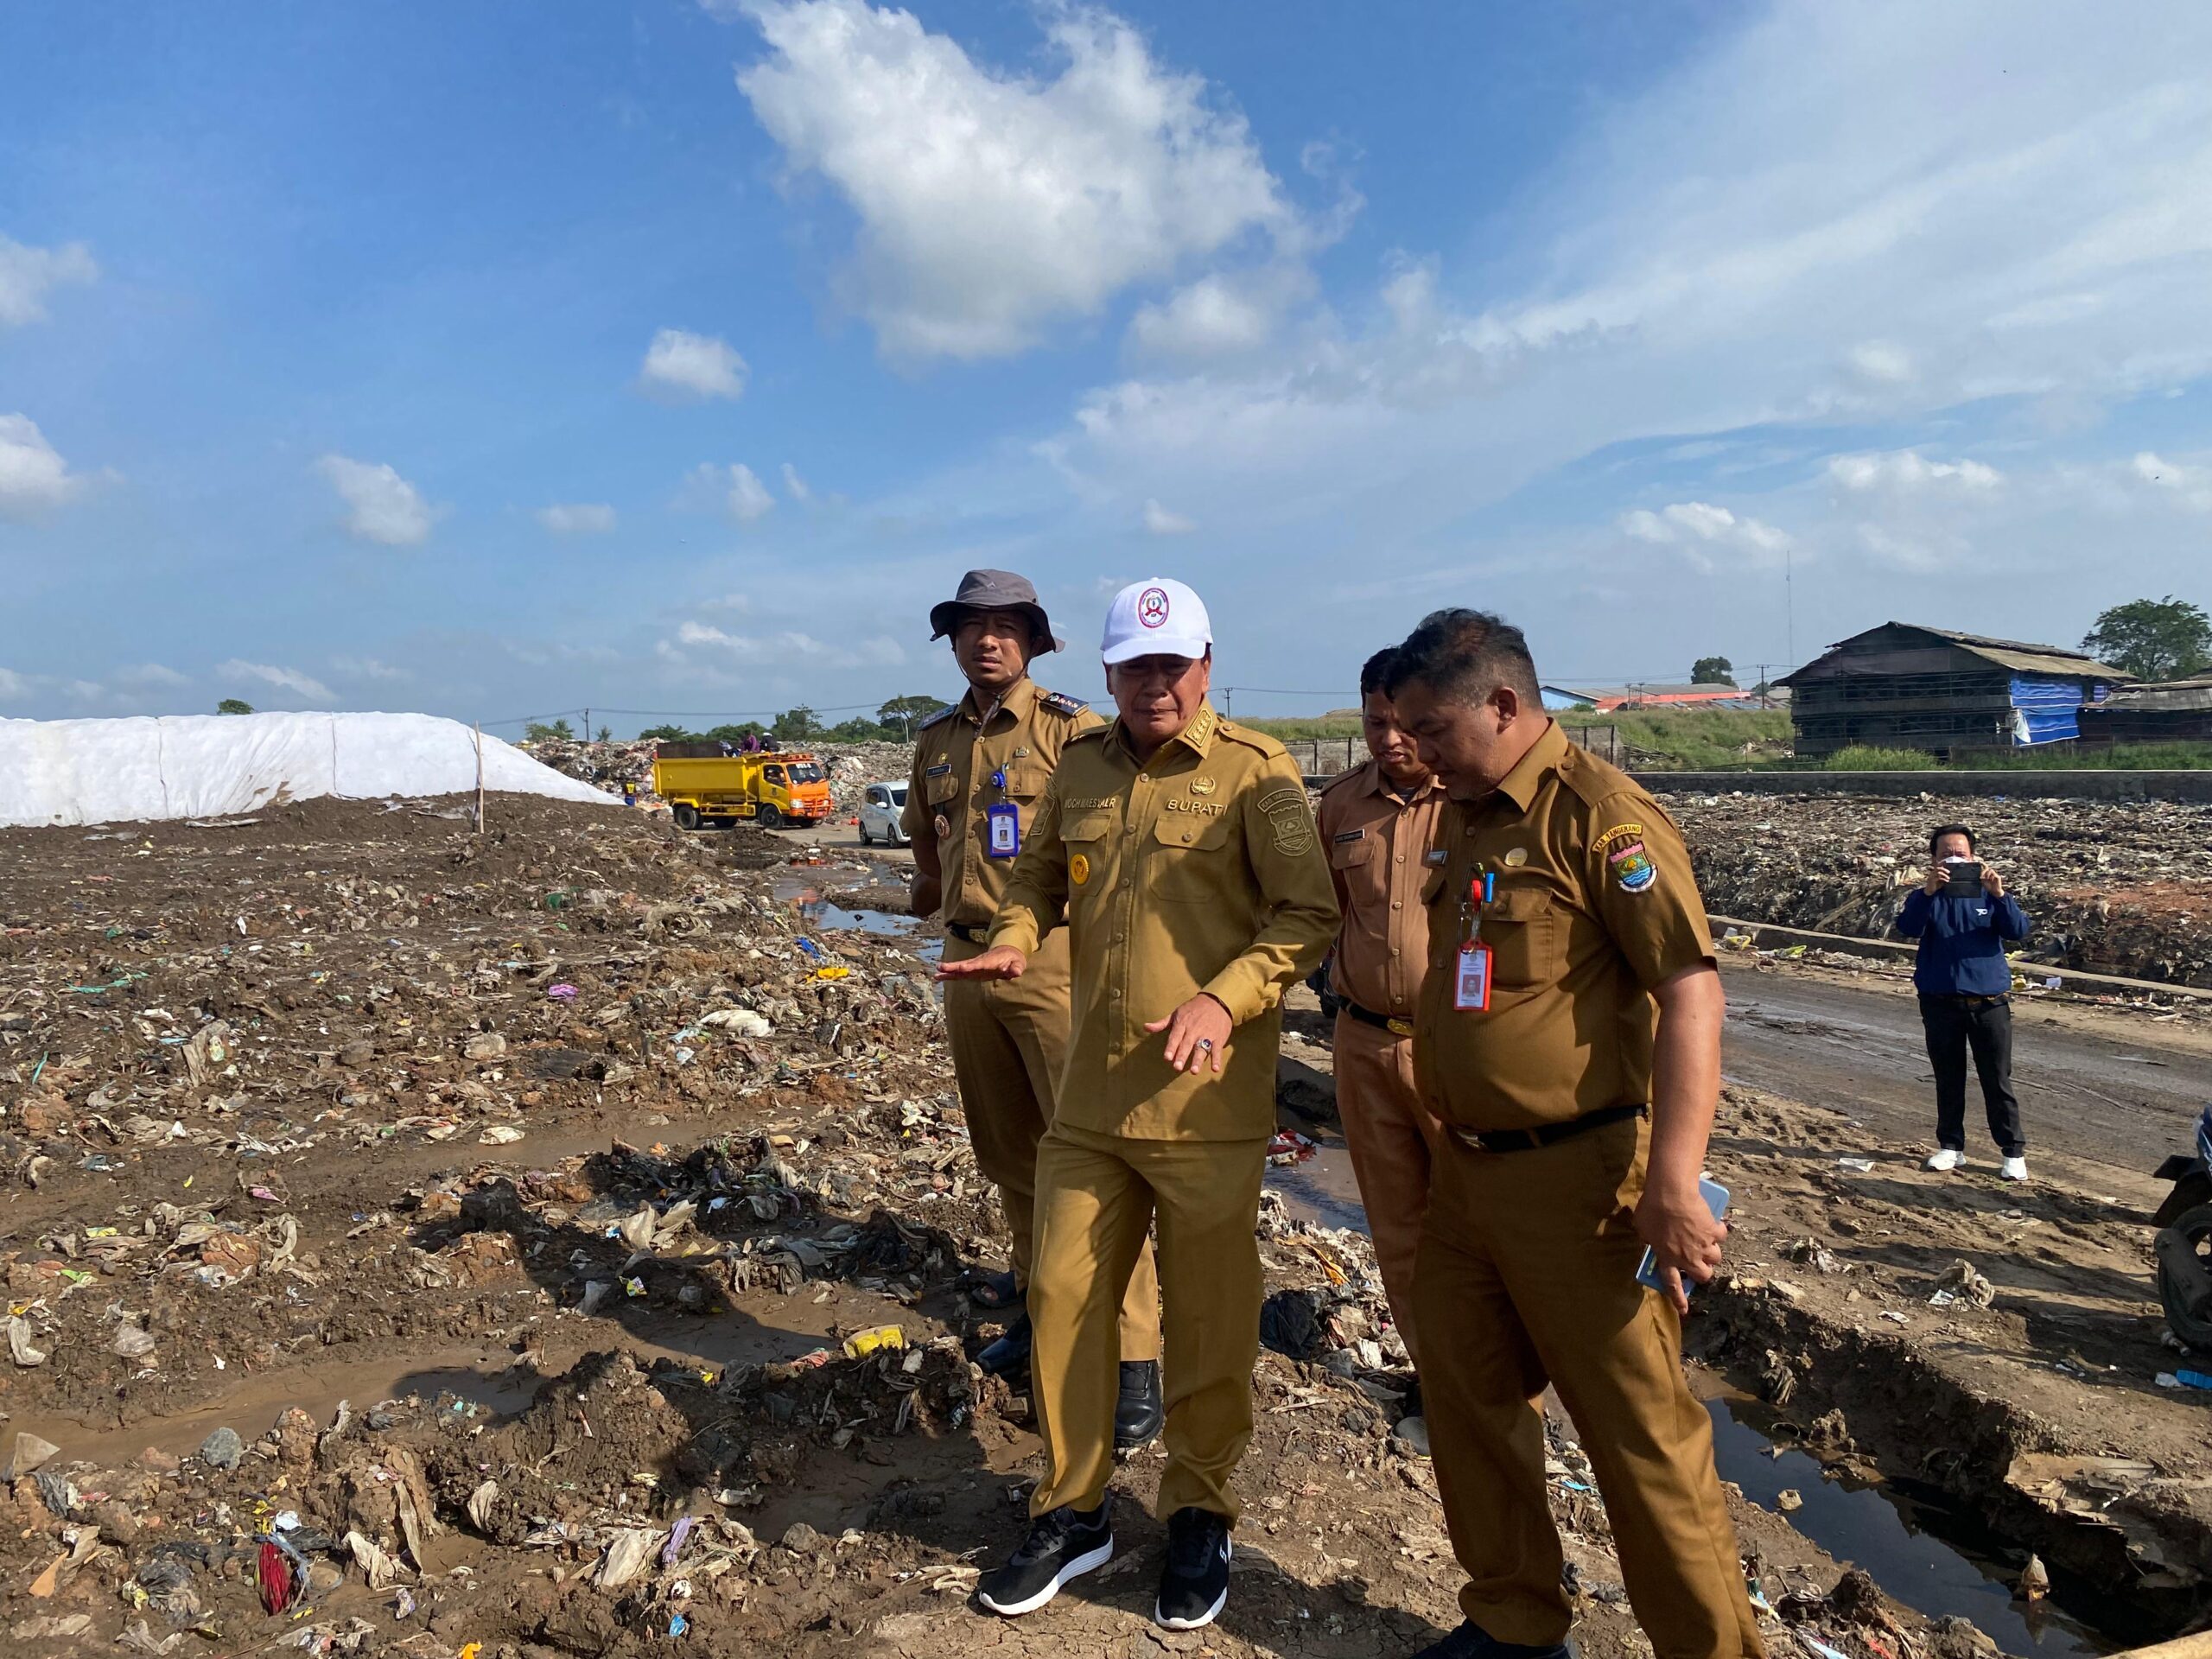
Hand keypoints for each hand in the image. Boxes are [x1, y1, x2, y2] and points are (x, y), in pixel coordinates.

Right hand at [935, 945, 1025, 982]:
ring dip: (948, 972)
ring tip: (936, 974)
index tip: (962, 968)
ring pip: (959, 969)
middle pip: (965, 965)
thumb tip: (1016, 972)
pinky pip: (959, 974)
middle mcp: (979, 963)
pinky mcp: (972, 971)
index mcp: (990, 962)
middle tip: (941, 967)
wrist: (1007, 953)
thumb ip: (1016, 968)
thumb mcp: (1017, 963)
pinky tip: (938, 978)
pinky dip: (950, 976)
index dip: (971, 966)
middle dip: (953, 967)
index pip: (979, 964)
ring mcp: (974, 967)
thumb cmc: (1013, 959)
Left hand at [1144, 994, 1232, 1073]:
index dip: (1171, 1047)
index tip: (1167, 1058)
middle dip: (1182, 1055)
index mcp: (1182, 1023)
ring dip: (1198, 1060)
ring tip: (1194, 1071)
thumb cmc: (1193, 1008)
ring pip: (1202, 1048)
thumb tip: (1145, 1027)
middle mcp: (1194, 1029)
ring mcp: (1207, 1034)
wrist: (1217, 1001)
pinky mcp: (1219, 1038)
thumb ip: (1161, 1023)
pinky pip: (1217, 1049)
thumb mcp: (1176, 1013)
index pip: (1175, 1037)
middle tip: (1177, 1067)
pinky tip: (1215, 1069)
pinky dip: (1217, 1059)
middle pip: (1187, 1044)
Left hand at [1633, 1178, 1727, 1315]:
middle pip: (1703, 1275)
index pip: (1672, 1284)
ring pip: (1716, 1257)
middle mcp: (1687, 1257)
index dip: (1679, 1299)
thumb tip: (1652, 1240)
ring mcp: (1702, 1246)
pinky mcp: (1713, 1232)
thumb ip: (1649, 1238)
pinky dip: (1717, 1230)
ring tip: (1705, 1239)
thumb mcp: (1643, 1227)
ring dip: (1711, 1250)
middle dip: (1703, 1271)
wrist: (1671, 1194)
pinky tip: (1711, 1221)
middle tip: (1700, 1261)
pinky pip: (1720, 1235)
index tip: (1684, 1310)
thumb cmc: (1651, 1209)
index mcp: (1667, 1258)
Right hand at [1923, 864, 1948, 894]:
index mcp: (1934, 872)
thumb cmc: (1936, 885)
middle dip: (1944, 869)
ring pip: (1938, 872)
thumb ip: (1943, 875)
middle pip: (1938, 868)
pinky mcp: (1932, 880)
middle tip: (1949, 872)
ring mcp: (1931, 876)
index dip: (1941, 863)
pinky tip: (1947, 881)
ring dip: (1945, 875)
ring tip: (1948, 878)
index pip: (1937, 866)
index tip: (1945, 861)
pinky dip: (1944, 879)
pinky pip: (1938, 878)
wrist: (1930, 891)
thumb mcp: (1940, 879)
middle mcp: (1932, 873)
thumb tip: (1949, 871)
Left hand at [1980, 863, 2004, 897]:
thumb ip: (1982, 874)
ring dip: (1987, 874)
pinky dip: (1990, 876)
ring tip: (1987, 879)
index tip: (1980, 862)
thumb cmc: (1988, 886)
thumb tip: (1982, 869)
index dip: (1983, 864)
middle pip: (1987, 868)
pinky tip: (1990, 879)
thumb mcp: (1983, 880)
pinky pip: (1993, 873)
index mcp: (1986, 874)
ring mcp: (1994, 875)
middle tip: (1983, 877)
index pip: (1985, 868)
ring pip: (1990, 870)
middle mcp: (1990, 874)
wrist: (1993, 891)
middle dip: (1984, 871)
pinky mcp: (1997, 877)